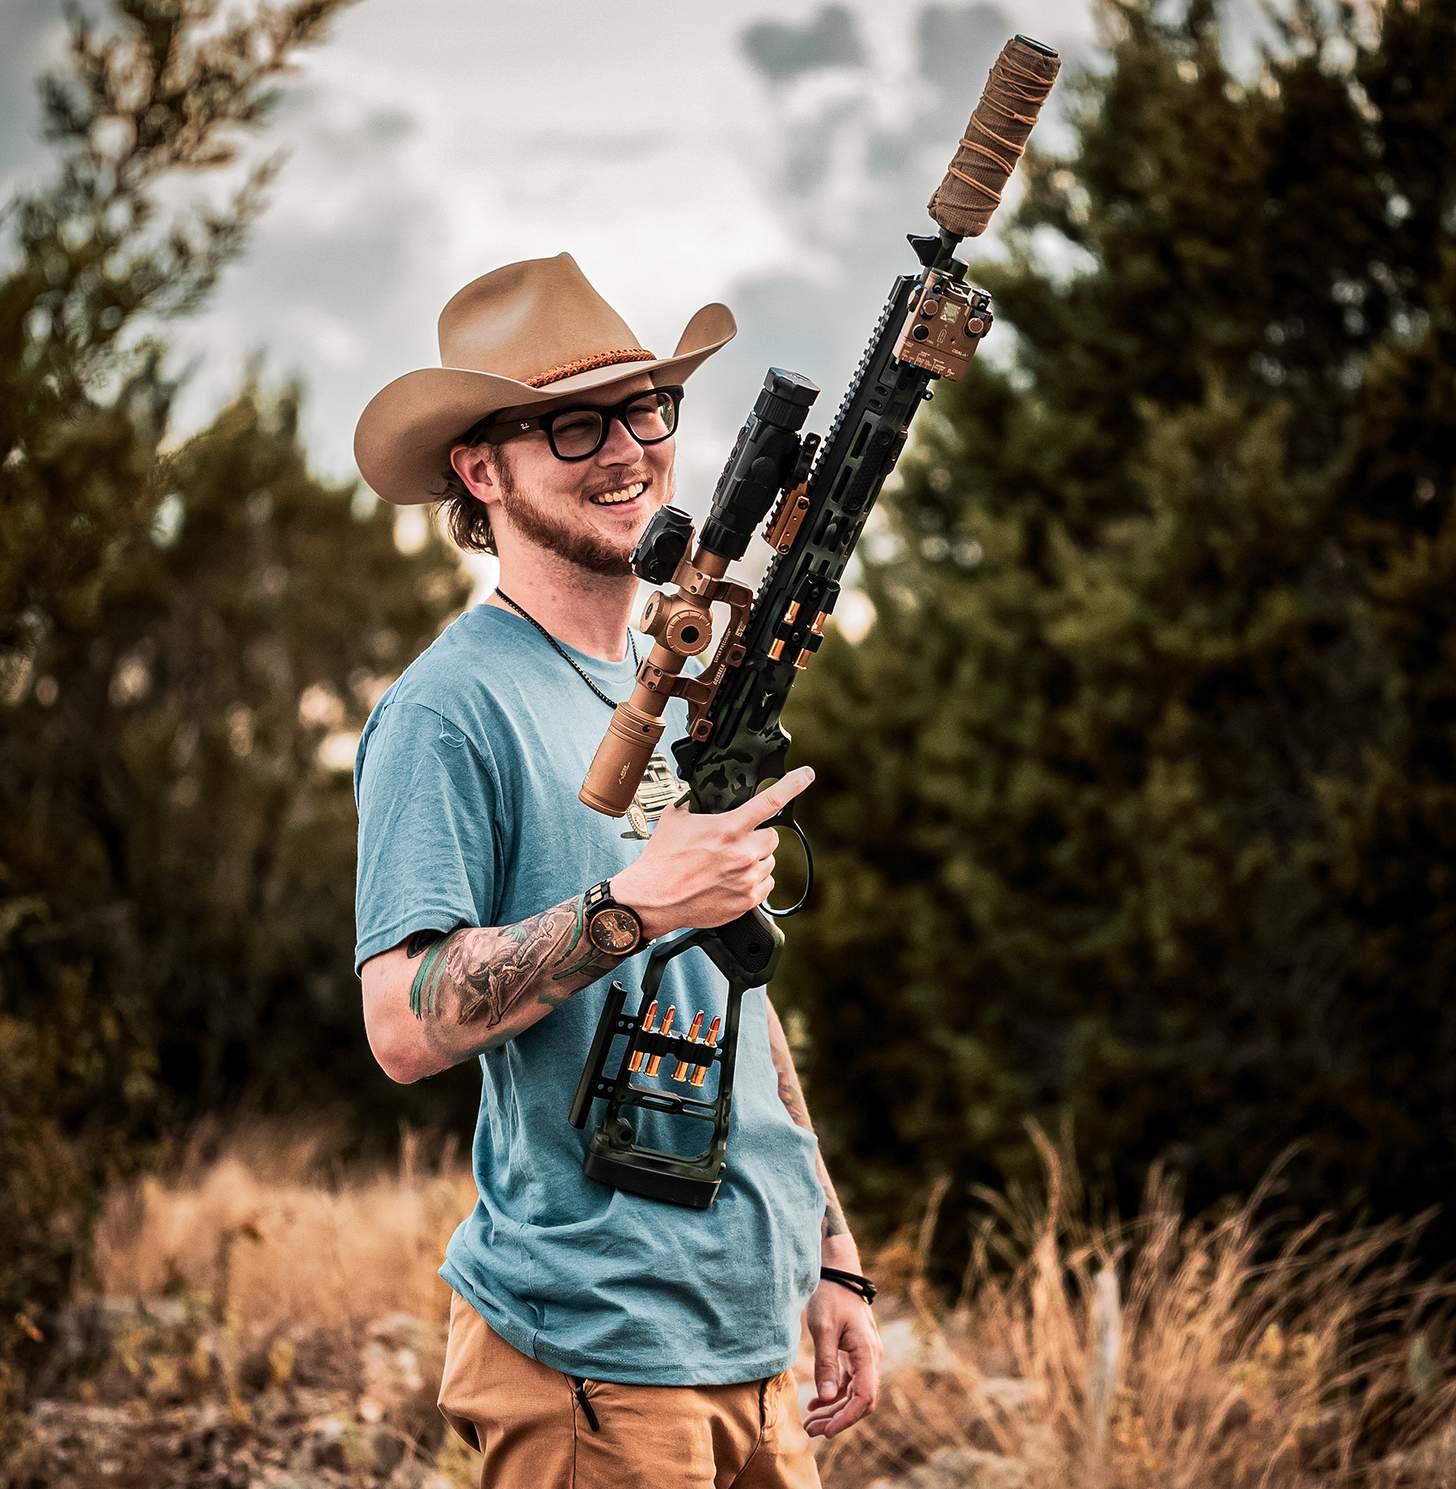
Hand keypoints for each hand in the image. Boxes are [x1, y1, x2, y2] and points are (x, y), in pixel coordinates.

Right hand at [612, 767, 814, 939]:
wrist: (653, 898)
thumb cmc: (662, 859)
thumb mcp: (676, 818)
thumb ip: (697, 803)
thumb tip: (704, 794)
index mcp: (729, 828)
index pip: (770, 801)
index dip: (793, 784)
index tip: (806, 775)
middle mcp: (743, 853)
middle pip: (771, 837)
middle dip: (756, 837)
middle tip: (735, 843)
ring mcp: (747, 879)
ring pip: (768, 862)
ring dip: (753, 860)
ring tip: (726, 865)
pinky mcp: (747, 901)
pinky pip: (765, 884)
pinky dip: (753, 881)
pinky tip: (731, 881)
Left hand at [803, 1279, 881, 1439]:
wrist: (838, 1272)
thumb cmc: (831, 1297)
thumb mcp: (823, 1329)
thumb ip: (826, 1364)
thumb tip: (827, 1398)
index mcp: (867, 1352)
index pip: (864, 1396)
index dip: (847, 1417)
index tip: (827, 1431)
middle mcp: (871, 1357)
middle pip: (861, 1400)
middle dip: (839, 1419)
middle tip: (812, 1431)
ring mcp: (865, 1355)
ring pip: (855, 1393)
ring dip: (835, 1410)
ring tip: (811, 1422)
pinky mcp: (856, 1353)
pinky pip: (850, 1381)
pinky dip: (835, 1394)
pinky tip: (816, 1402)